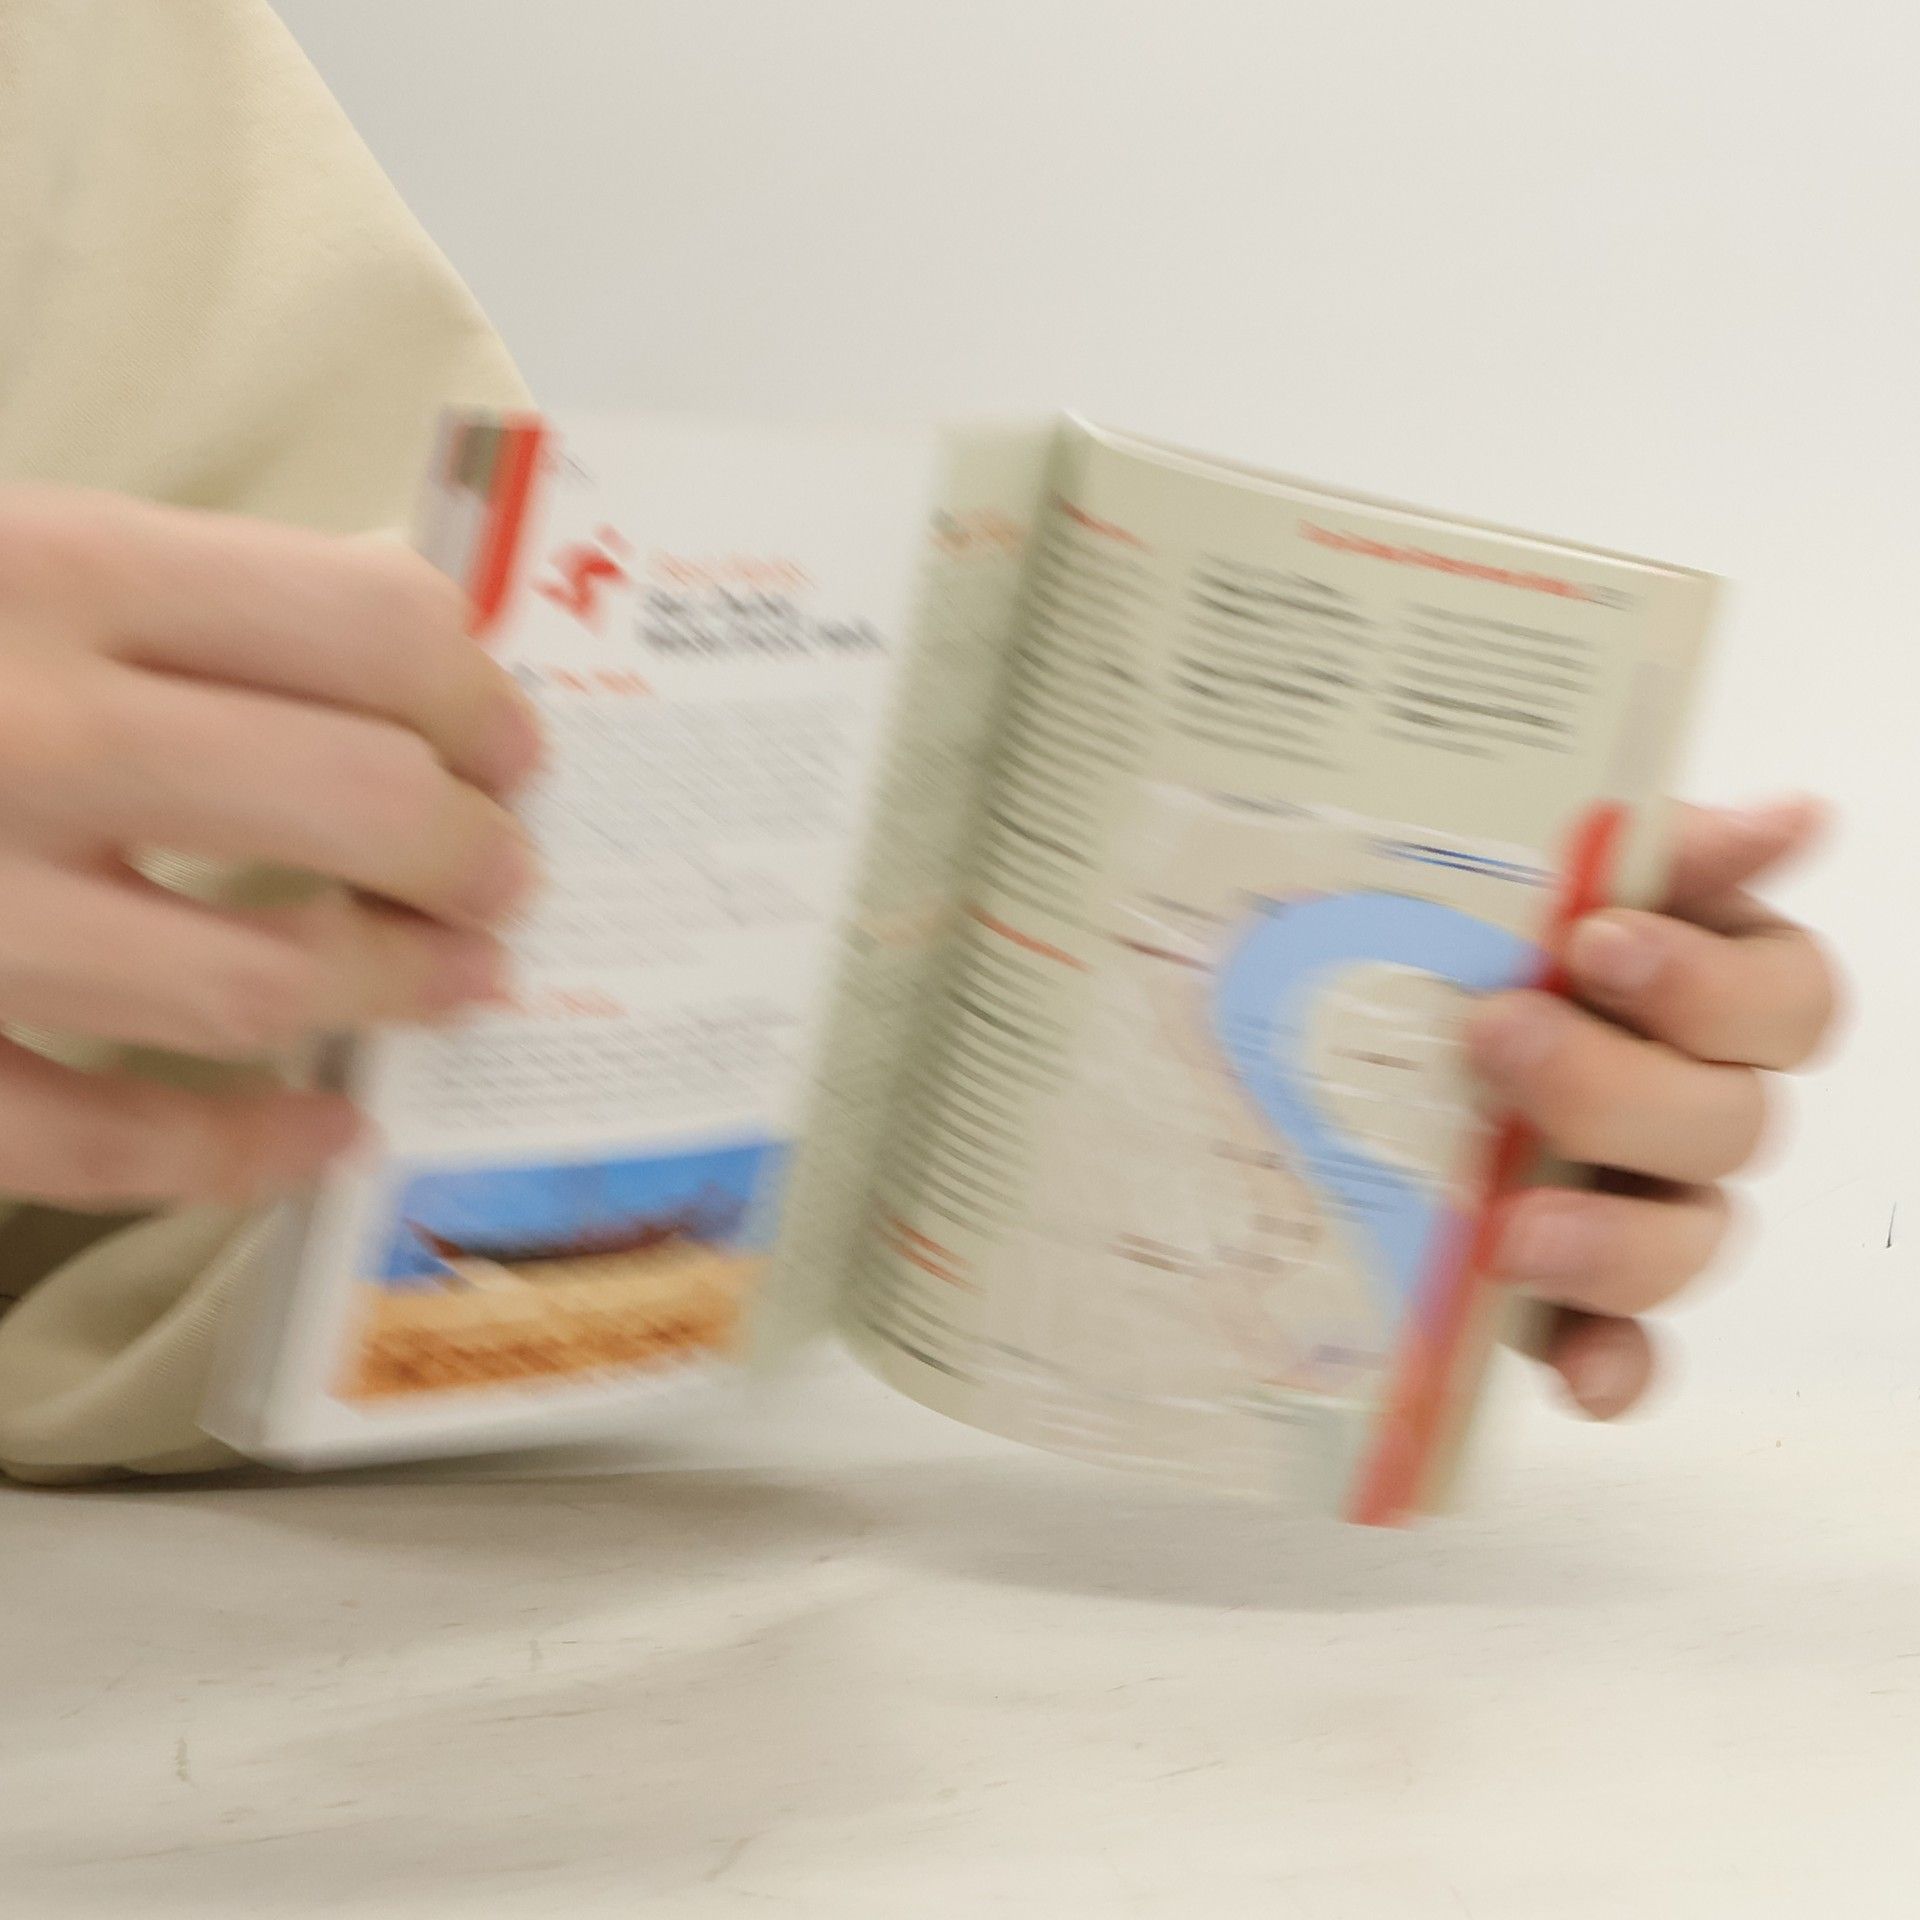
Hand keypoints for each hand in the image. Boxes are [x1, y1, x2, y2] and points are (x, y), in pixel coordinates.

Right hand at [0, 486, 542, 1208]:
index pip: (374, 626)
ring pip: (258, 985)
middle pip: (360, 803)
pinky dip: (240, 1156)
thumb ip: (179, 594)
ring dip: (395, 991)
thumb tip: (408, 637)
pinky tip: (326, 1138)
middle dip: (475, 853)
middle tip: (507, 877)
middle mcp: (21, 731)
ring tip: (463, 984)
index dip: (486, 700)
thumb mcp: (8, 555)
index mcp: (52, 567)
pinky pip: (103, 1142)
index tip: (517, 752)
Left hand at [1468, 800, 1837, 1418]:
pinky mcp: (1575, 1294)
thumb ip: (1637, 847)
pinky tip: (1571, 1373)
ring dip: (1614, 1237)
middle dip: (1615, 1087)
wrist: (1317, 1026)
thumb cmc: (1432, 935)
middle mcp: (1690, 1098)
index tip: (1595, 940)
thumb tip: (1788, 816)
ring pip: (1693, 1239)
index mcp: (1695, 987)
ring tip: (1508, 1226)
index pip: (1784, 996)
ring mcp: (1639, 1202)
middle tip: (1493, 1039)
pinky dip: (1610, 1364)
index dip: (1707, 980)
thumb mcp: (1506, 871)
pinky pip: (1628, 1349)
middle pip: (1733, 1122)